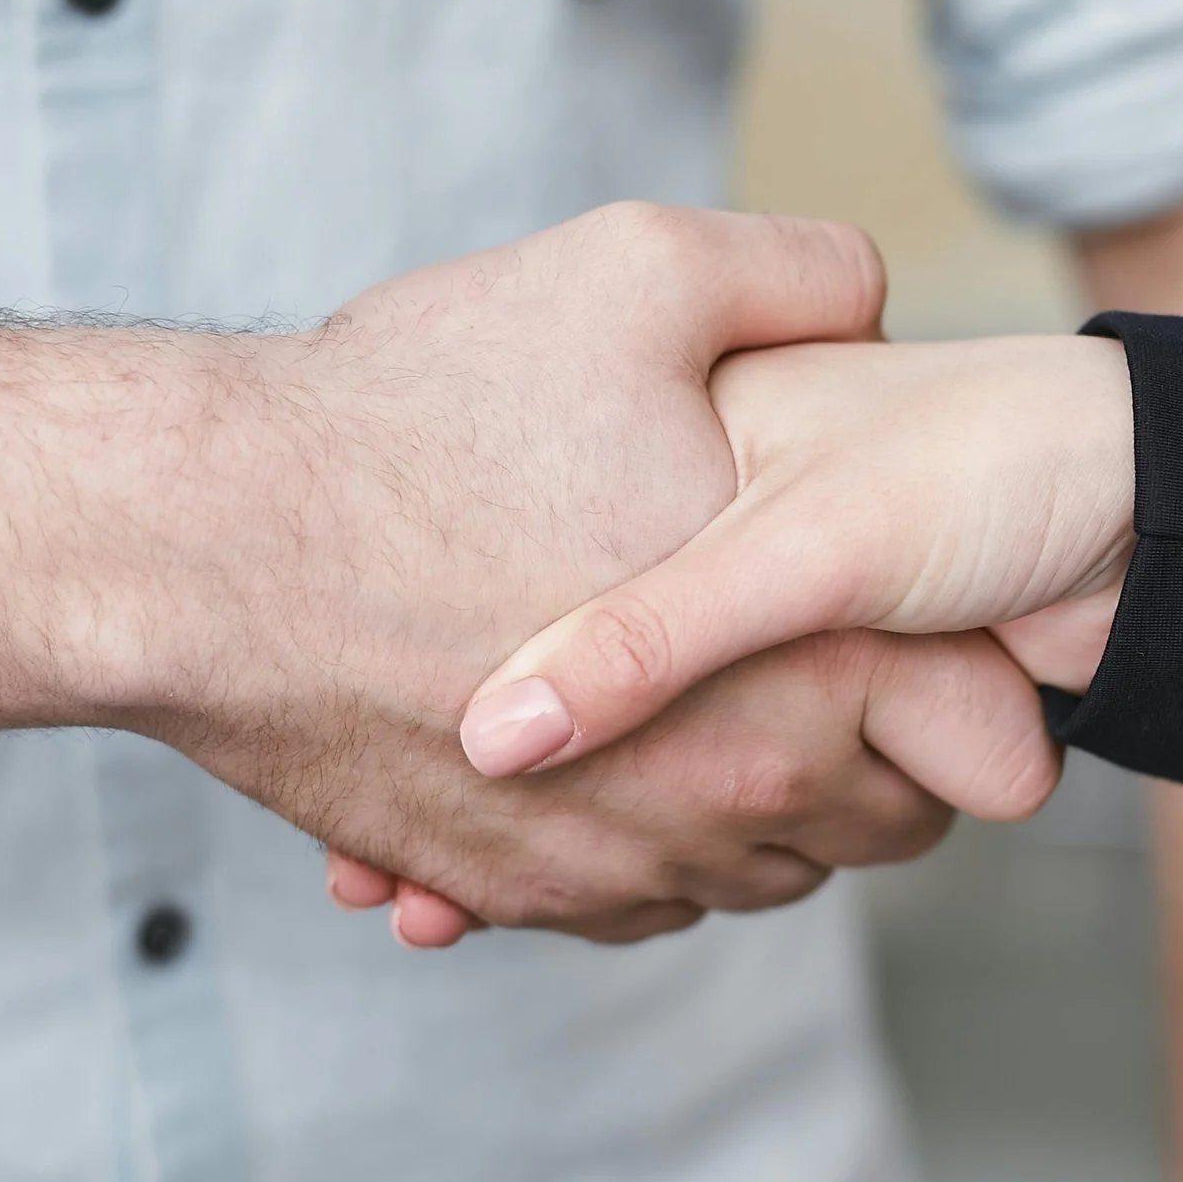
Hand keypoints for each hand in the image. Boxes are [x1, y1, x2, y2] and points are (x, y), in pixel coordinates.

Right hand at [121, 206, 1059, 939]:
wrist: (204, 549)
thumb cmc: (415, 417)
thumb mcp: (638, 276)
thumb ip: (798, 278)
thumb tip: (867, 296)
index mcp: (802, 656)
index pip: (977, 736)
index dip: (974, 680)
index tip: (928, 624)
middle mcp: (728, 792)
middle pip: (875, 828)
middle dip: (872, 756)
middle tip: (824, 667)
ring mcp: (614, 861)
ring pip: (753, 875)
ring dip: (753, 808)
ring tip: (709, 710)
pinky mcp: (509, 890)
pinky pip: (631, 905)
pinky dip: (637, 851)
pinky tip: (602, 762)